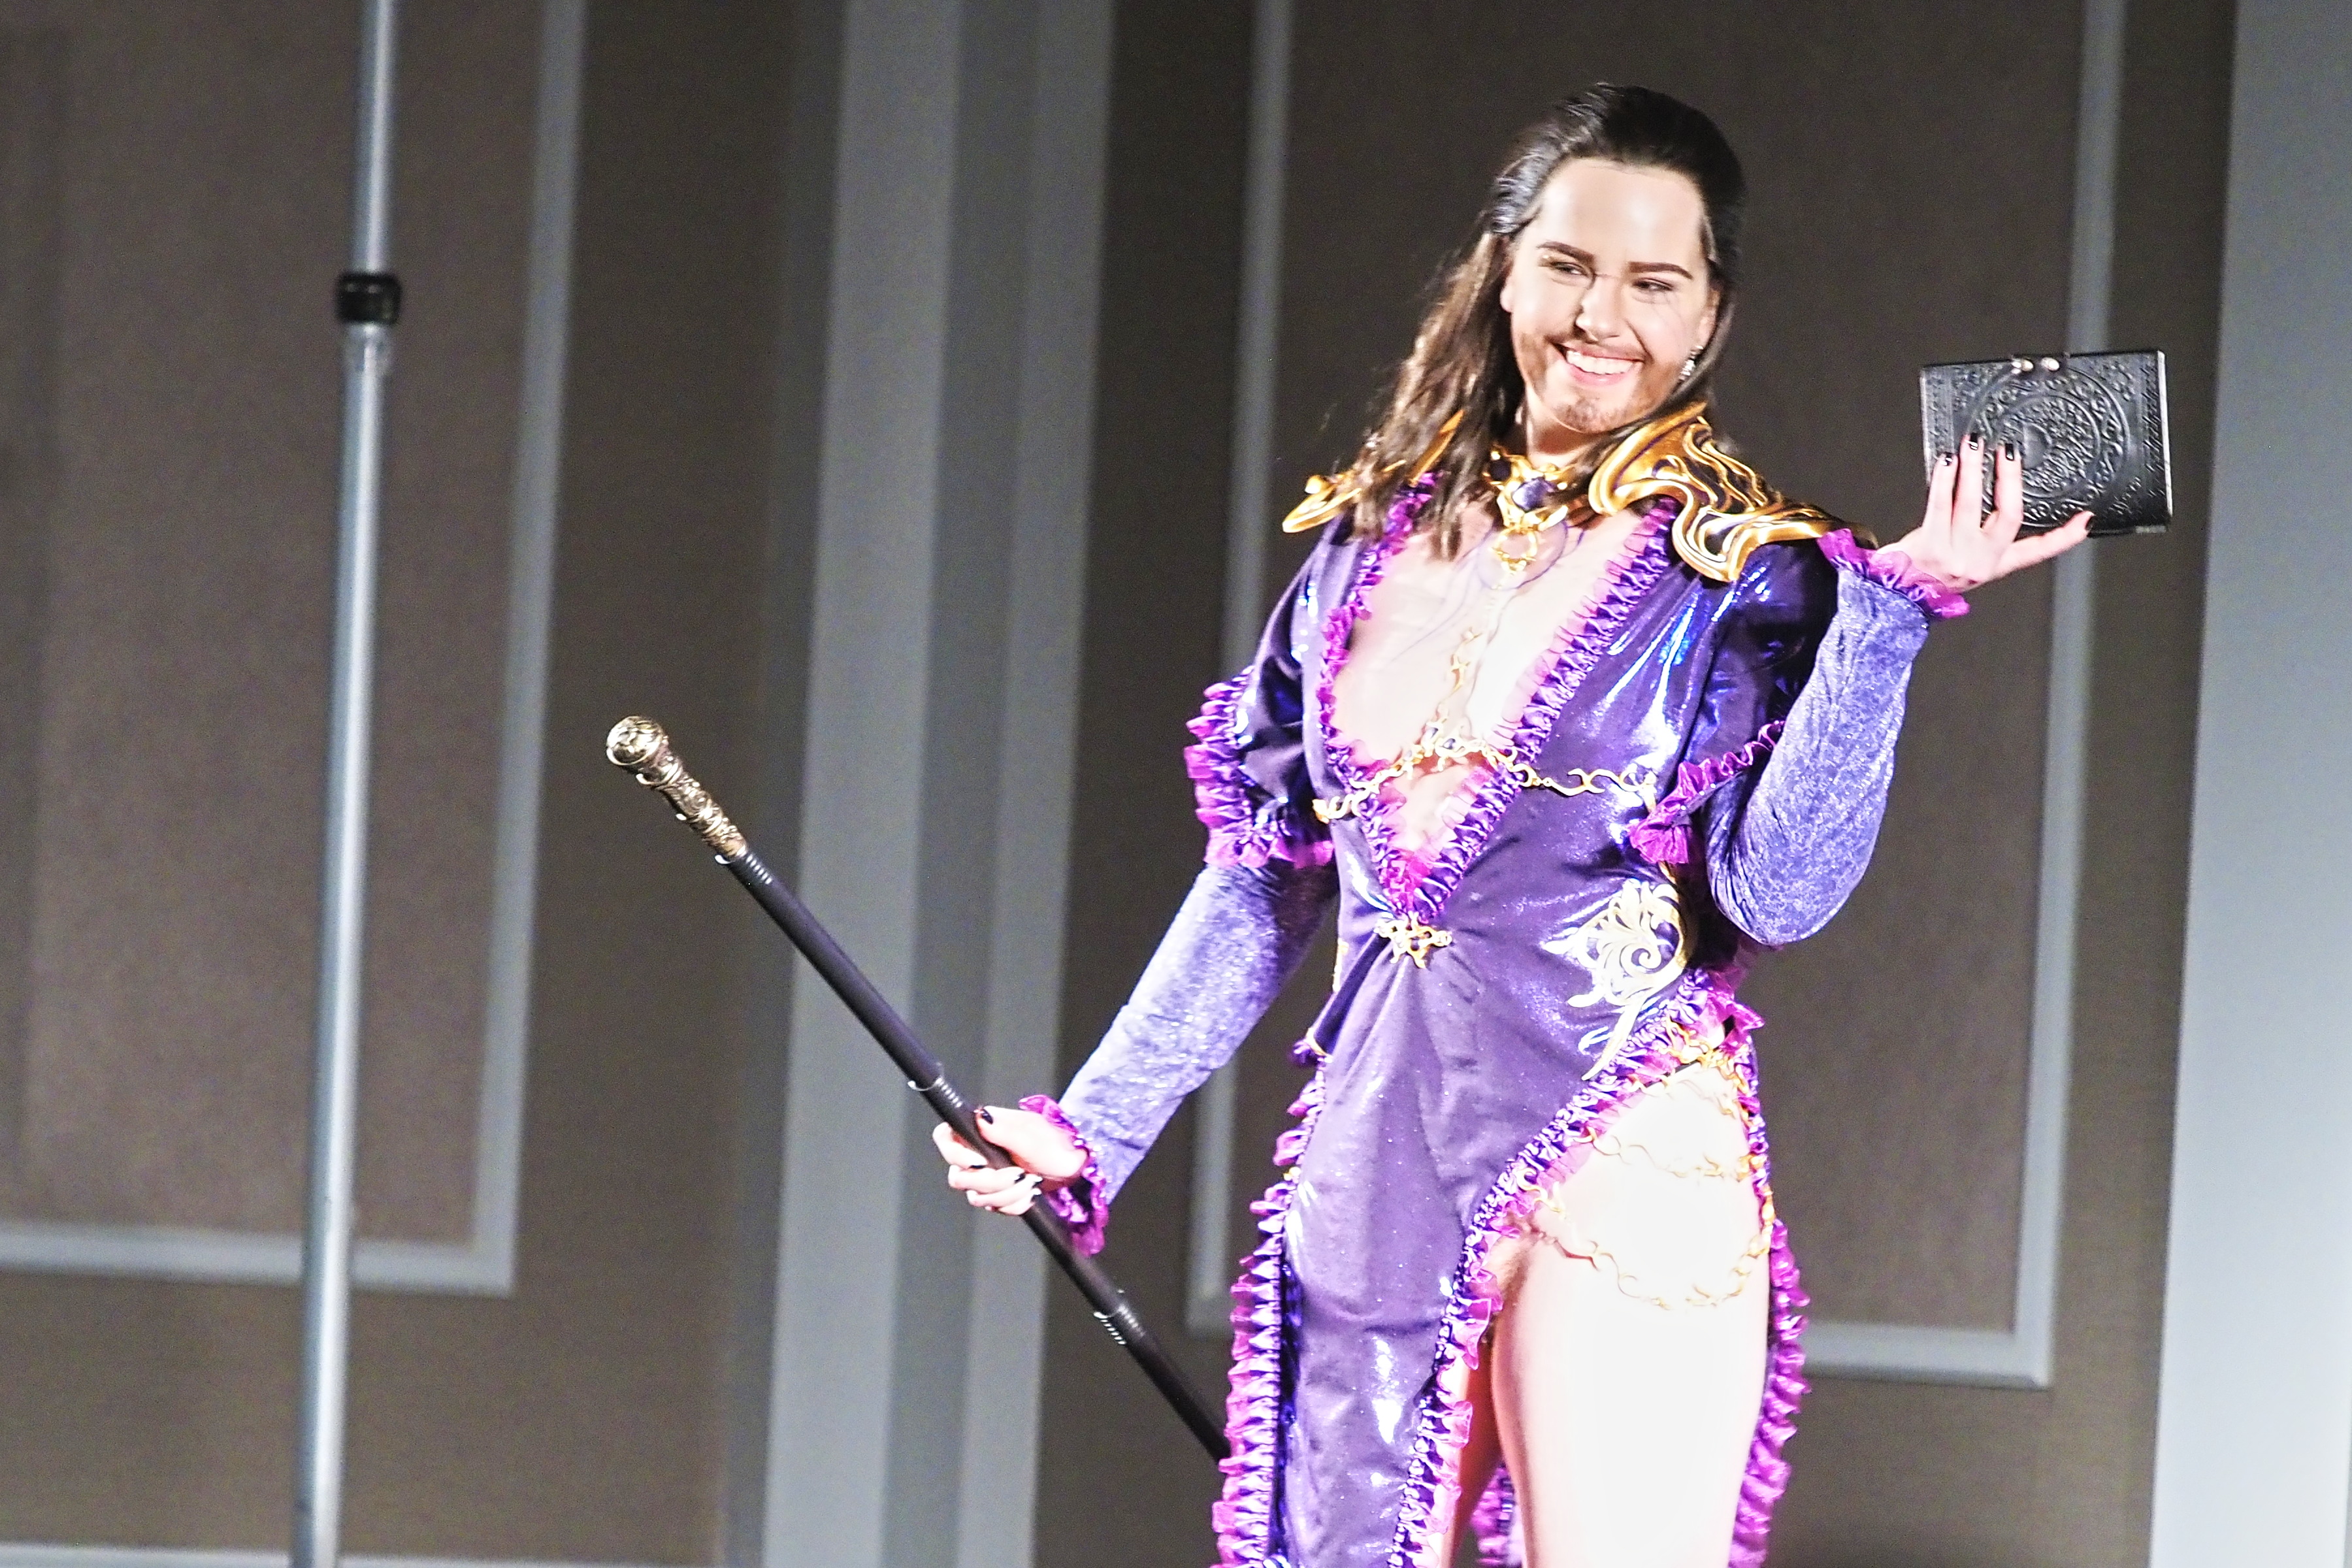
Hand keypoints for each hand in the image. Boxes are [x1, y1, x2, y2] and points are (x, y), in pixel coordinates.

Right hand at [934, 1106, 1085, 1216]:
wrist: (1073, 1165)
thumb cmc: (1056, 1143)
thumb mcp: (1032, 1135)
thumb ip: (1004, 1130)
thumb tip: (980, 1117)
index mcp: (981, 1130)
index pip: (945, 1138)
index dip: (955, 1154)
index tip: (980, 1162)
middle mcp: (978, 1153)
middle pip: (958, 1176)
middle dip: (990, 1181)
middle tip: (1017, 1174)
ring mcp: (986, 1176)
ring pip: (975, 1197)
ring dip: (1005, 1195)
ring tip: (1029, 1182)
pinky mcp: (997, 1194)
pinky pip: (994, 1208)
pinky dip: (1014, 1204)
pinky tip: (1030, 1195)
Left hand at [1880, 436, 2090, 591]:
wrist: (1895, 597)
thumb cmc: (1930, 573)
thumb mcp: (1967, 561)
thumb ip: (1985, 537)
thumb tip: (2001, 492)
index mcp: (1995, 564)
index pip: (2038, 551)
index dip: (2064, 536)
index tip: (2085, 518)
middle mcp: (1980, 561)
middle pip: (2009, 516)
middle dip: (2010, 480)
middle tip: (2009, 452)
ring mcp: (1955, 555)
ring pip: (1971, 504)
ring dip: (1973, 469)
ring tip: (1974, 445)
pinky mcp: (1928, 546)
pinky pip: (1939, 505)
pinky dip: (1944, 479)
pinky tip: (1946, 461)